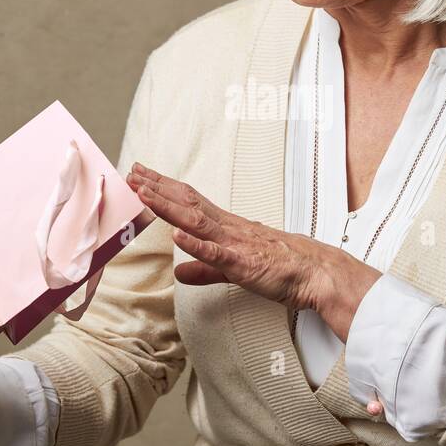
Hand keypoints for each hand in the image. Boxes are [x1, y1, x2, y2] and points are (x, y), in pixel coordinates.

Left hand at [125, 162, 381, 343]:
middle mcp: (227, 228)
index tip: (140, 175)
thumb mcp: (234, 268)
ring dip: (167, 207)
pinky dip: (197, 244)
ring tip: (143, 193)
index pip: (189, 201)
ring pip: (196, 221)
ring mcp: (235, 244)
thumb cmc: (281, 267)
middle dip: (157, 188)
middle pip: (187, 203)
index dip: (163, 188)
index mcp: (226, 226)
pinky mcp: (244, 264)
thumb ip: (205, 269)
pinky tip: (178, 235)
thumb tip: (180, 271)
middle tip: (130, 172)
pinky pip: (218, 254)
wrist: (315, 273)